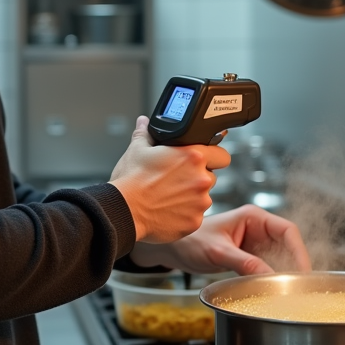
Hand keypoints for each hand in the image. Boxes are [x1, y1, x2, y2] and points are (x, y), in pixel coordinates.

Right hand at [108, 117, 229, 244]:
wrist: (123, 210)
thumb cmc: (130, 180)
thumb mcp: (137, 149)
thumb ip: (145, 133)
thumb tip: (144, 122)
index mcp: (193, 156)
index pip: (221, 155)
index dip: (213, 157)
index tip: (203, 161)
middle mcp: (201, 179)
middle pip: (211, 177)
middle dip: (197, 178)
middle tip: (176, 180)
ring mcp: (200, 203)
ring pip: (203, 198)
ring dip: (191, 197)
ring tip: (168, 197)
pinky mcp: (195, 222)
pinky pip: (195, 216)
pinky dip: (184, 214)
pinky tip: (167, 210)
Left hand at [129, 204, 311, 275]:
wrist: (171, 249)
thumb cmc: (189, 241)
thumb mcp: (217, 251)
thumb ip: (244, 262)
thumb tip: (269, 276)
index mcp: (252, 217)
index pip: (287, 231)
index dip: (299, 251)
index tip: (302, 273)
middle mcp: (257, 228)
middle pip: (288, 245)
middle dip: (294, 265)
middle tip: (297, 287)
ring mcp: (254, 243)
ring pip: (280, 259)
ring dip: (284, 274)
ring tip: (287, 291)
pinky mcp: (249, 257)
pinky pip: (268, 268)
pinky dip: (272, 279)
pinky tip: (272, 291)